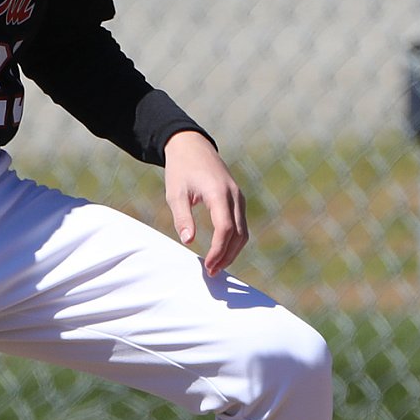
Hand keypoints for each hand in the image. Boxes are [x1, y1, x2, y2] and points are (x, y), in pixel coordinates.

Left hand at [164, 131, 247, 274]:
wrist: (191, 147)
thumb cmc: (181, 170)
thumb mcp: (175, 193)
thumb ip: (182, 217)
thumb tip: (188, 241)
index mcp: (219, 193)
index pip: (225, 229)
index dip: (218, 251)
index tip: (208, 266)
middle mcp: (234, 195)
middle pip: (238, 234)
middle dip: (226, 256)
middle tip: (211, 272)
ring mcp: (238, 197)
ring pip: (243, 231)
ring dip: (232, 251)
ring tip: (216, 266)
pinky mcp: (237, 199)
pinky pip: (241, 224)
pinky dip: (234, 241)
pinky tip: (222, 251)